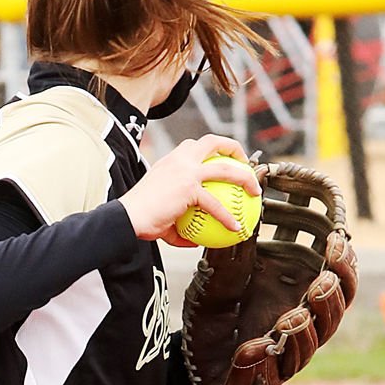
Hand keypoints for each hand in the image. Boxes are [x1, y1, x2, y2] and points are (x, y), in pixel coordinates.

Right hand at [119, 135, 259, 247]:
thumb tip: (192, 241)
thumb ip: (179, 226)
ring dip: (244, 178)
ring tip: (255, 192)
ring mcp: (186, 171)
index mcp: (172, 161)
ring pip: (224, 168)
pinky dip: (227, 216)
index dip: (213, 150)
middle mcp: (180, 159)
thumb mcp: (163, 216)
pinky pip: (215, 204)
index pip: (196, 146)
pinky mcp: (189, 188)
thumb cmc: (142, 218)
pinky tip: (235, 227)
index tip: (225, 161)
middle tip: (246, 166)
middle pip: (213, 142)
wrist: (129, 217)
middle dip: (234, 148)